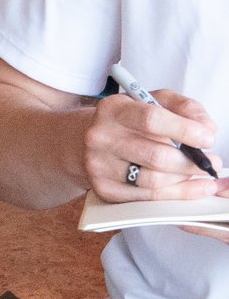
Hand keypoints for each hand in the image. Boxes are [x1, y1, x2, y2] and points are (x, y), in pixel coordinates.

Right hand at [84, 87, 224, 208]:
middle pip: (157, 156)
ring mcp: (100, 165)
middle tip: (210, 162)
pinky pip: (149, 197)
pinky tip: (191, 187)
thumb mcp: (154, 101)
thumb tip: (206, 129)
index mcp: (113, 109)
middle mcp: (101, 137)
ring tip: (198, 172)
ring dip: (185, 179)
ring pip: (155, 180)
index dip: (185, 131)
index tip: (207, 138)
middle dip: (192, 162)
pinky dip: (177, 194)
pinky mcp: (105, 188)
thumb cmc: (129, 121)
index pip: (152, 120)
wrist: (87, 140)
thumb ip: (185, 108)